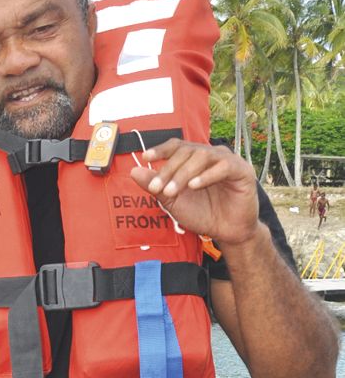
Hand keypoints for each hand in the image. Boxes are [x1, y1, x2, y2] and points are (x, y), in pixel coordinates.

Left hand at [128, 139, 259, 250]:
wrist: (226, 231)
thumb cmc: (201, 213)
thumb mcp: (172, 201)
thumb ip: (155, 186)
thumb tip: (134, 172)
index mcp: (194, 158)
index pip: (177, 146)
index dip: (161, 149)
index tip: (145, 158)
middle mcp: (211, 155)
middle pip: (187, 151)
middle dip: (168, 170)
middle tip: (156, 188)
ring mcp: (227, 161)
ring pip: (203, 156)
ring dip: (183, 173)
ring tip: (172, 191)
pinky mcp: (242, 171)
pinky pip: (224, 167)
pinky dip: (206, 176)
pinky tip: (193, 186)